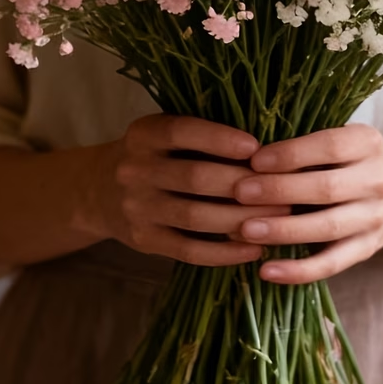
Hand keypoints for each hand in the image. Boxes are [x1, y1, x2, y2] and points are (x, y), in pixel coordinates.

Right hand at [94, 114, 291, 266]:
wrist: (99, 189)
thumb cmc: (152, 154)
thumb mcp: (163, 133)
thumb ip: (200, 135)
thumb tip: (264, 146)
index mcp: (143, 134)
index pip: (182, 132)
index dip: (219, 139)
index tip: (257, 147)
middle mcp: (135, 170)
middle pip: (194, 177)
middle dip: (243, 184)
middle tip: (283, 189)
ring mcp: (137, 208)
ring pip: (196, 217)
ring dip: (241, 219)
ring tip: (278, 219)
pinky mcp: (144, 241)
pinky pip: (189, 250)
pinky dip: (224, 252)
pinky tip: (253, 248)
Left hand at [233, 124, 382, 282]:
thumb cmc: (355, 158)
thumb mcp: (343, 140)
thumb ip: (308, 145)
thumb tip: (249, 153)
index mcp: (367, 142)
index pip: (329, 146)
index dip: (291, 154)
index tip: (254, 160)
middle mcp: (377, 179)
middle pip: (326, 188)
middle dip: (279, 190)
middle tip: (239, 192)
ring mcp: (375, 217)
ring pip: (328, 227)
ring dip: (284, 231)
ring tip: (246, 230)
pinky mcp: (368, 249)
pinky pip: (332, 263)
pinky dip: (299, 271)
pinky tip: (267, 271)